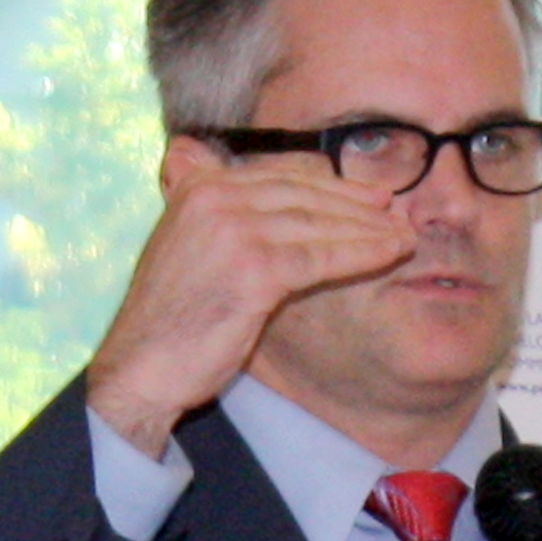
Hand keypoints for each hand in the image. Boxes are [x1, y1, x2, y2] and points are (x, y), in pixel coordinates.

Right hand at [85, 143, 414, 455]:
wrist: (138, 368)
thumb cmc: (167, 322)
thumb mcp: (186, 250)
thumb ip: (216, 218)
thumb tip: (261, 203)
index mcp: (198, 185)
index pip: (279, 172)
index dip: (328, 183)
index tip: (365, 195)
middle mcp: (214, 196)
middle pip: (303, 192)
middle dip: (355, 203)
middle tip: (394, 212)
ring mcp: (233, 229)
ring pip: (318, 222)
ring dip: (367, 229)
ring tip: (403, 237)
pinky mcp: (253, 268)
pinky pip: (321, 256)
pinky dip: (360, 254)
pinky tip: (389, 255)